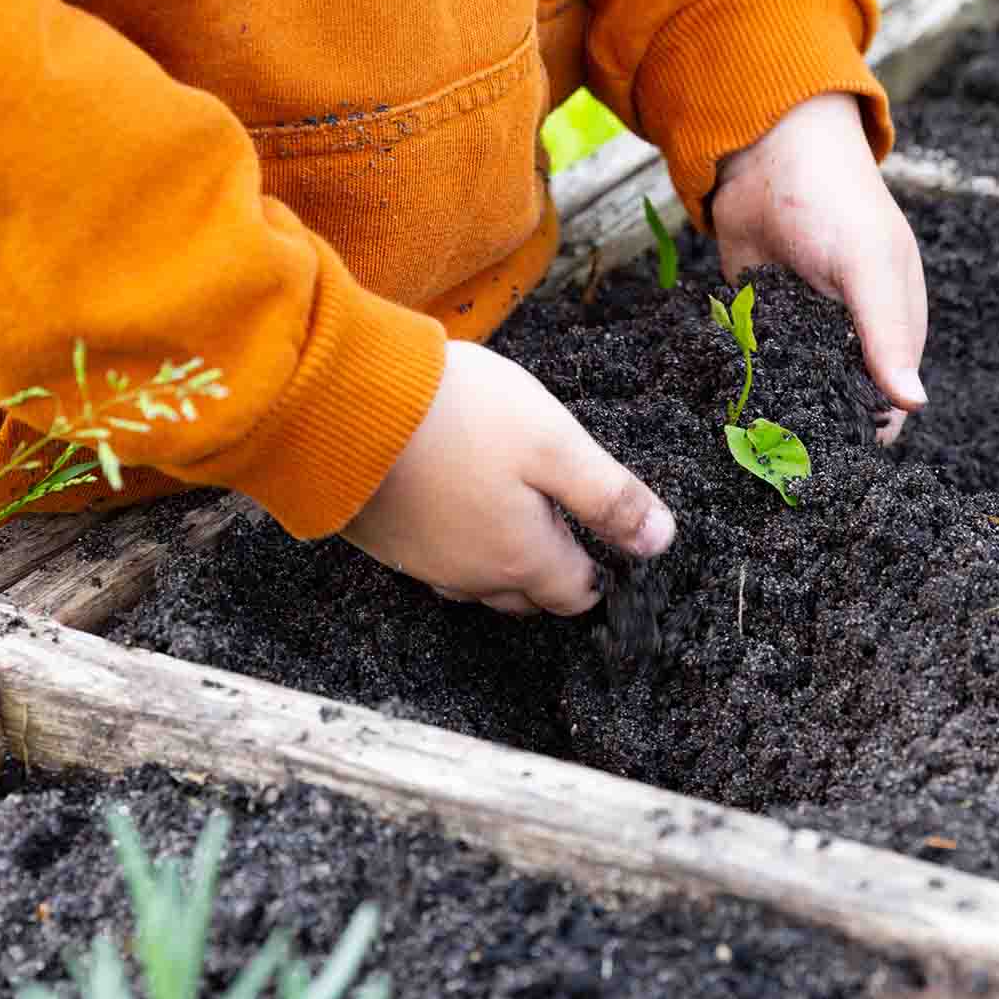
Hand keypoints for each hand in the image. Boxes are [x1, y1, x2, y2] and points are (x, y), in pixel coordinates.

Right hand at [342, 339, 674, 614]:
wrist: (338, 402)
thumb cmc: (456, 418)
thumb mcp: (555, 445)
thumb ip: (610, 497)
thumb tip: (660, 542)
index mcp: (521, 559)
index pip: (576, 593)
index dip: (600, 573)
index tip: (607, 548)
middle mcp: (469, 576)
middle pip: (526, 596)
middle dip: (551, 572)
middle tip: (561, 527)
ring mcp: (418, 563)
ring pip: (475, 580)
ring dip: (499, 557)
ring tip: (510, 512)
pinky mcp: (379, 539)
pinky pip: (431, 557)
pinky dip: (452, 539)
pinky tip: (452, 499)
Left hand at [711, 93, 926, 441]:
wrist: (765, 152)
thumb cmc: (835, 201)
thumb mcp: (868, 267)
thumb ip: (886, 335)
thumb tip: (914, 404)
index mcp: (894, 332)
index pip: (888, 407)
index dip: (866, 439)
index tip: (830, 473)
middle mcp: (852, 342)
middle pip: (838, 410)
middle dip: (813, 438)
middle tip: (777, 470)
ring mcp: (805, 337)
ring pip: (793, 397)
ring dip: (773, 418)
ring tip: (746, 452)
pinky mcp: (762, 327)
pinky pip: (754, 369)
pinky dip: (743, 386)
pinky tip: (724, 411)